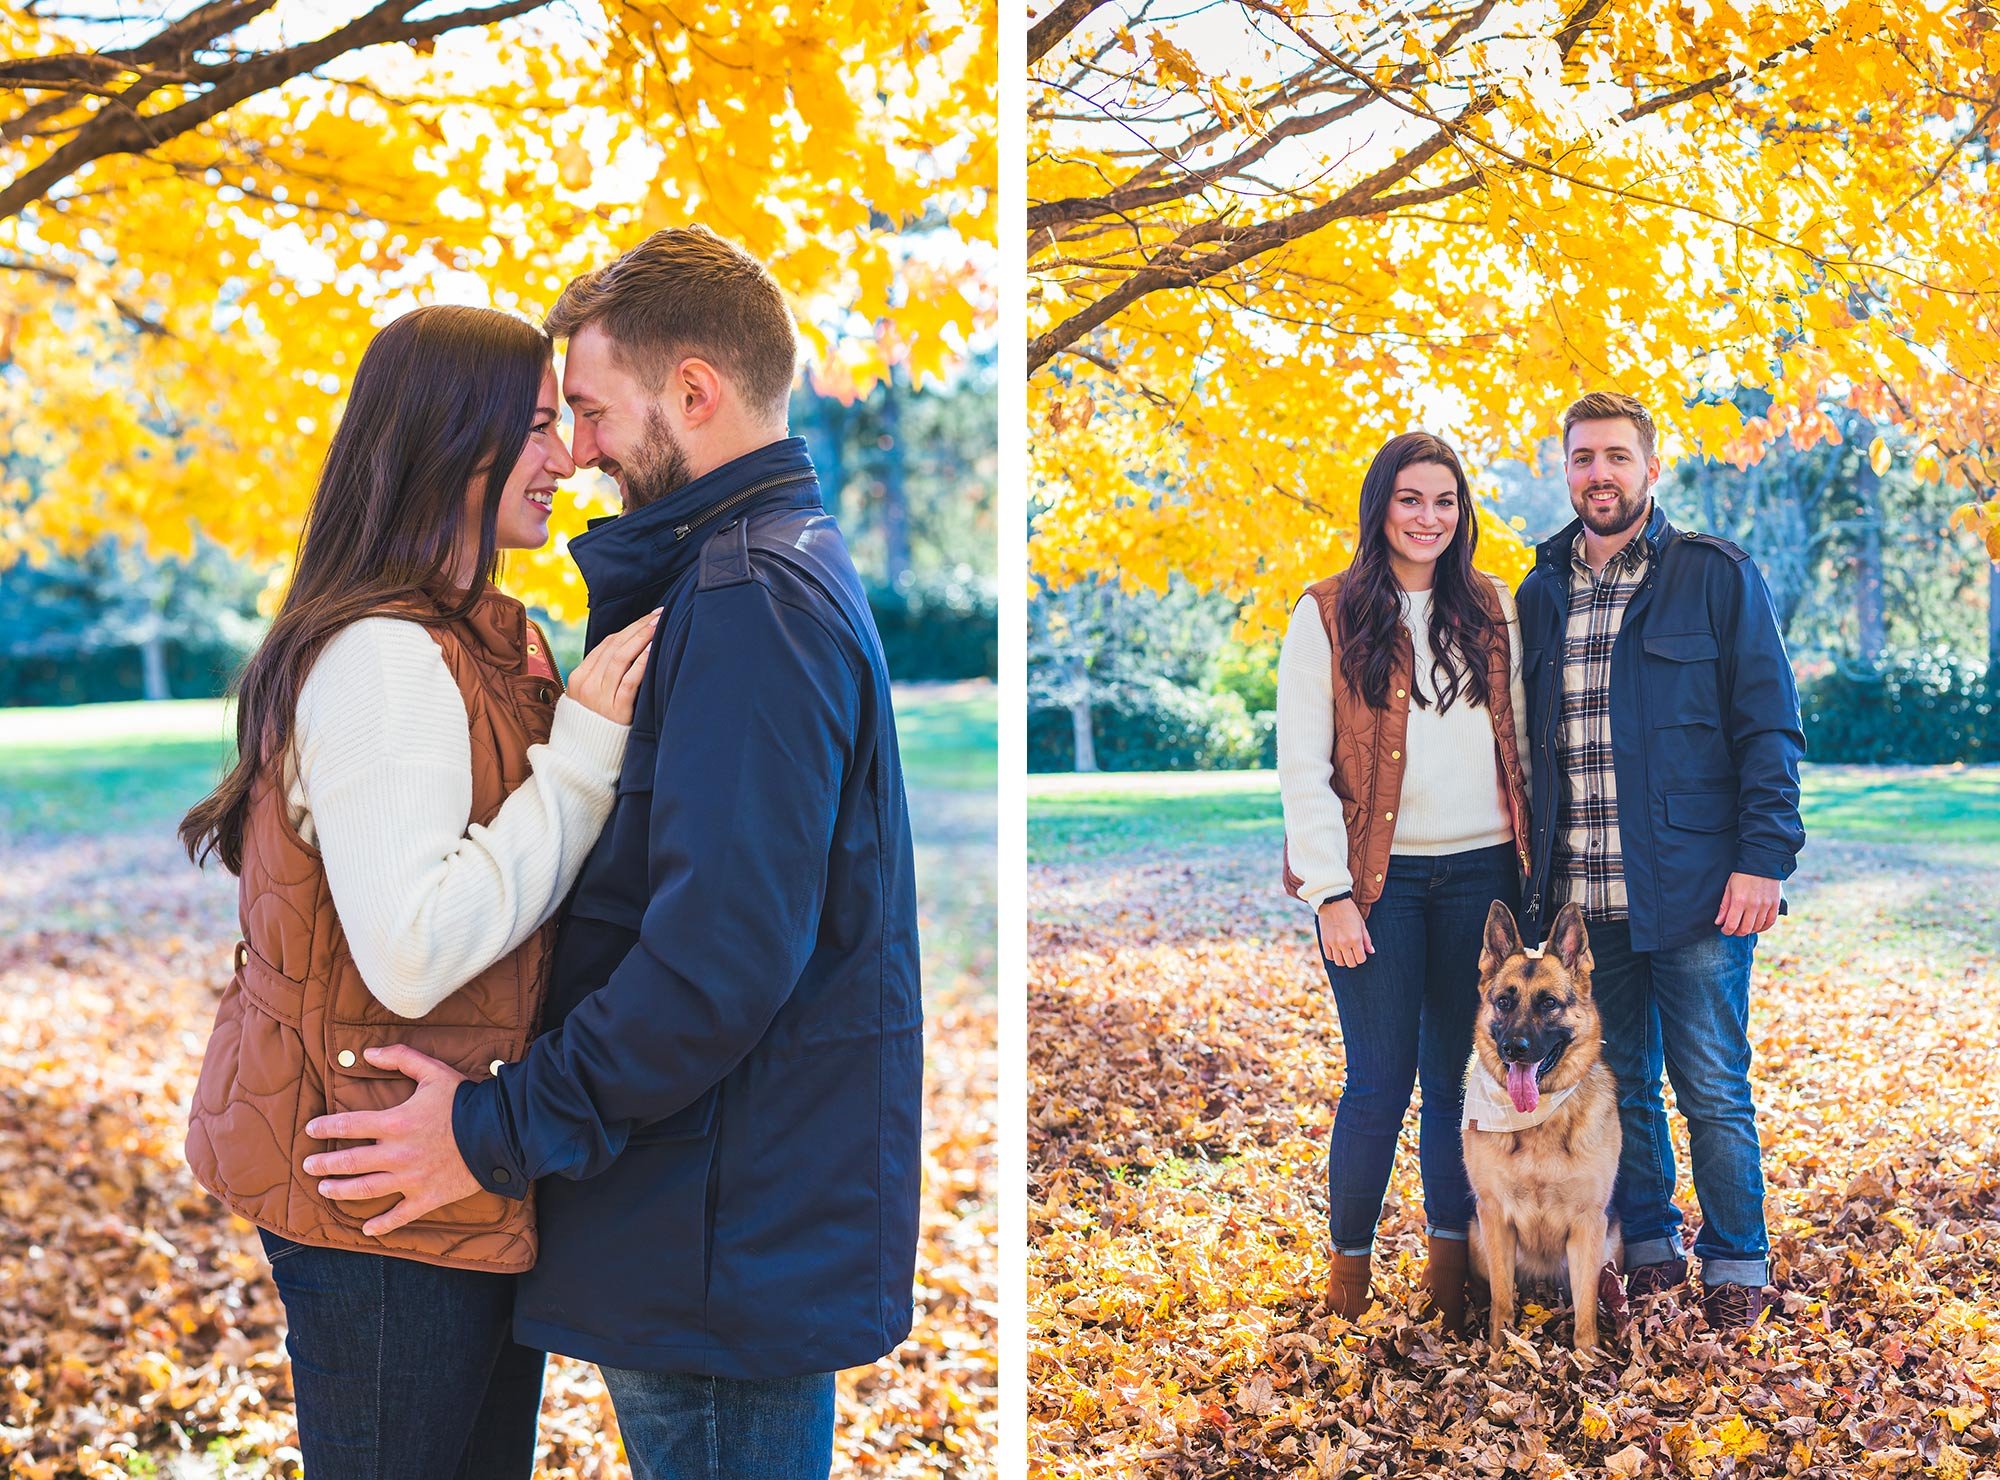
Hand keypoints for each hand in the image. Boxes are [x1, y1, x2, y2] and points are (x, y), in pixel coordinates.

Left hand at [302, 1045, 482, 1236]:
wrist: (498, 1132)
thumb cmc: (464, 1101)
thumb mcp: (433, 1071)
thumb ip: (400, 1058)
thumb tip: (367, 1053)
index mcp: (395, 1123)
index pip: (348, 1125)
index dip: (325, 1127)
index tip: (311, 1130)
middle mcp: (397, 1154)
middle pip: (349, 1162)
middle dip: (324, 1164)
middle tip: (308, 1166)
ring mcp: (410, 1179)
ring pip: (365, 1190)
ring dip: (340, 1191)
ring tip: (325, 1190)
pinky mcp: (427, 1197)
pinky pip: (399, 1216)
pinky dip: (381, 1224)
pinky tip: (366, 1229)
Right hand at [564, 608, 659, 724]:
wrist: (585, 759)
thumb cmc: (596, 726)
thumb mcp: (591, 697)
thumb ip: (603, 676)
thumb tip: (629, 650)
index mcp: (579, 677)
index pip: (607, 644)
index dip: (629, 628)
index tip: (648, 617)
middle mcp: (586, 684)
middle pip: (615, 646)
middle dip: (639, 627)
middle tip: (660, 614)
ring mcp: (599, 697)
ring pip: (621, 658)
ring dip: (642, 639)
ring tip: (659, 626)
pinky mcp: (615, 711)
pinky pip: (629, 680)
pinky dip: (642, 662)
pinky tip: (654, 650)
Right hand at [1317, 896, 1373, 968]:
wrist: (1333, 901)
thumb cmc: (1350, 911)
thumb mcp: (1361, 924)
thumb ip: (1367, 939)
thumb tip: (1371, 951)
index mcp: (1356, 939)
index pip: (1361, 959)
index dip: (1362, 957)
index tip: (1361, 952)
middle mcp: (1344, 943)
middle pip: (1351, 963)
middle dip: (1354, 960)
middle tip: (1353, 953)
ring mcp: (1333, 943)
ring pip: (1339, 962)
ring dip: (1343, 959)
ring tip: (1345, 952)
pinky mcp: (1324, 941)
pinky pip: (1329, 957)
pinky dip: (1333, 956)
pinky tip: (1336, 949)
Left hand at [1716, 872, 1779, 935]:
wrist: (1762, 863)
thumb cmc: (1742, 875)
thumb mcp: (1729, 888)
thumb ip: (1724, 906)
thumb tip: (1719, 922)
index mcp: (1739, 901)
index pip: (1732, 925)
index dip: (1726, 931)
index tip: (1724, 930)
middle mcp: (1753, 905)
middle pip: (1745, 929)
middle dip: (1737, 932)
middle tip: (1733, 929)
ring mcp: (1766, 906)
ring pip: (1757, 927)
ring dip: (1749, 930)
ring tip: (1744, 926)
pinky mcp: (1775, 904)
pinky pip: (1770, 922)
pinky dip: (1763, 927)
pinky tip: (1757, 926)